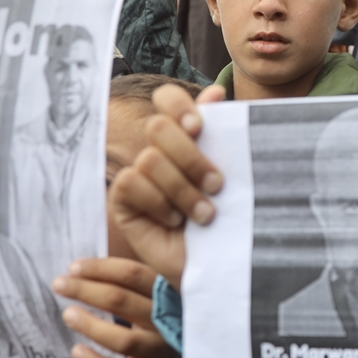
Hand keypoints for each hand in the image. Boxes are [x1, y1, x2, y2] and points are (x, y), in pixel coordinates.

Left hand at [52, 258, 179, 357]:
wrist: (192, 350)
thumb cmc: (163, 315)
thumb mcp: (156, 292)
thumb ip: (129, 281)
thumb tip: (81, 270)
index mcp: (168, 292)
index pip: (133, 274)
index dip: (101, 269)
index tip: (73, 268)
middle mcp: (167, 320)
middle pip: (123, 302)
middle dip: (86, 290)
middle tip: (59, 285)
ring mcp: (160, 349)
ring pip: (124, 340)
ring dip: (91, 325)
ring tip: (67, 314)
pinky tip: (77, 351)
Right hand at [109, 84, 225, 291]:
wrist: (221, 264)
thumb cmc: (232, 219)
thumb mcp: (235, 176)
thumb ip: (223, 135)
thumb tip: (216, 93)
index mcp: (187, 137)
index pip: (167, 100)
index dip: (179, 107)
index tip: (199, 128)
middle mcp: (160, 151)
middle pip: (158, 126)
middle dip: (191, 157)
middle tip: (217, 185)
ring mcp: (138, 175)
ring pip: (150, 160)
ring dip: (183, 190)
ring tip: (205, 215)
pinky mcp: (122, 200)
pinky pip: (131, 183)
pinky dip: (158, 203)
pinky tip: (175, 222)